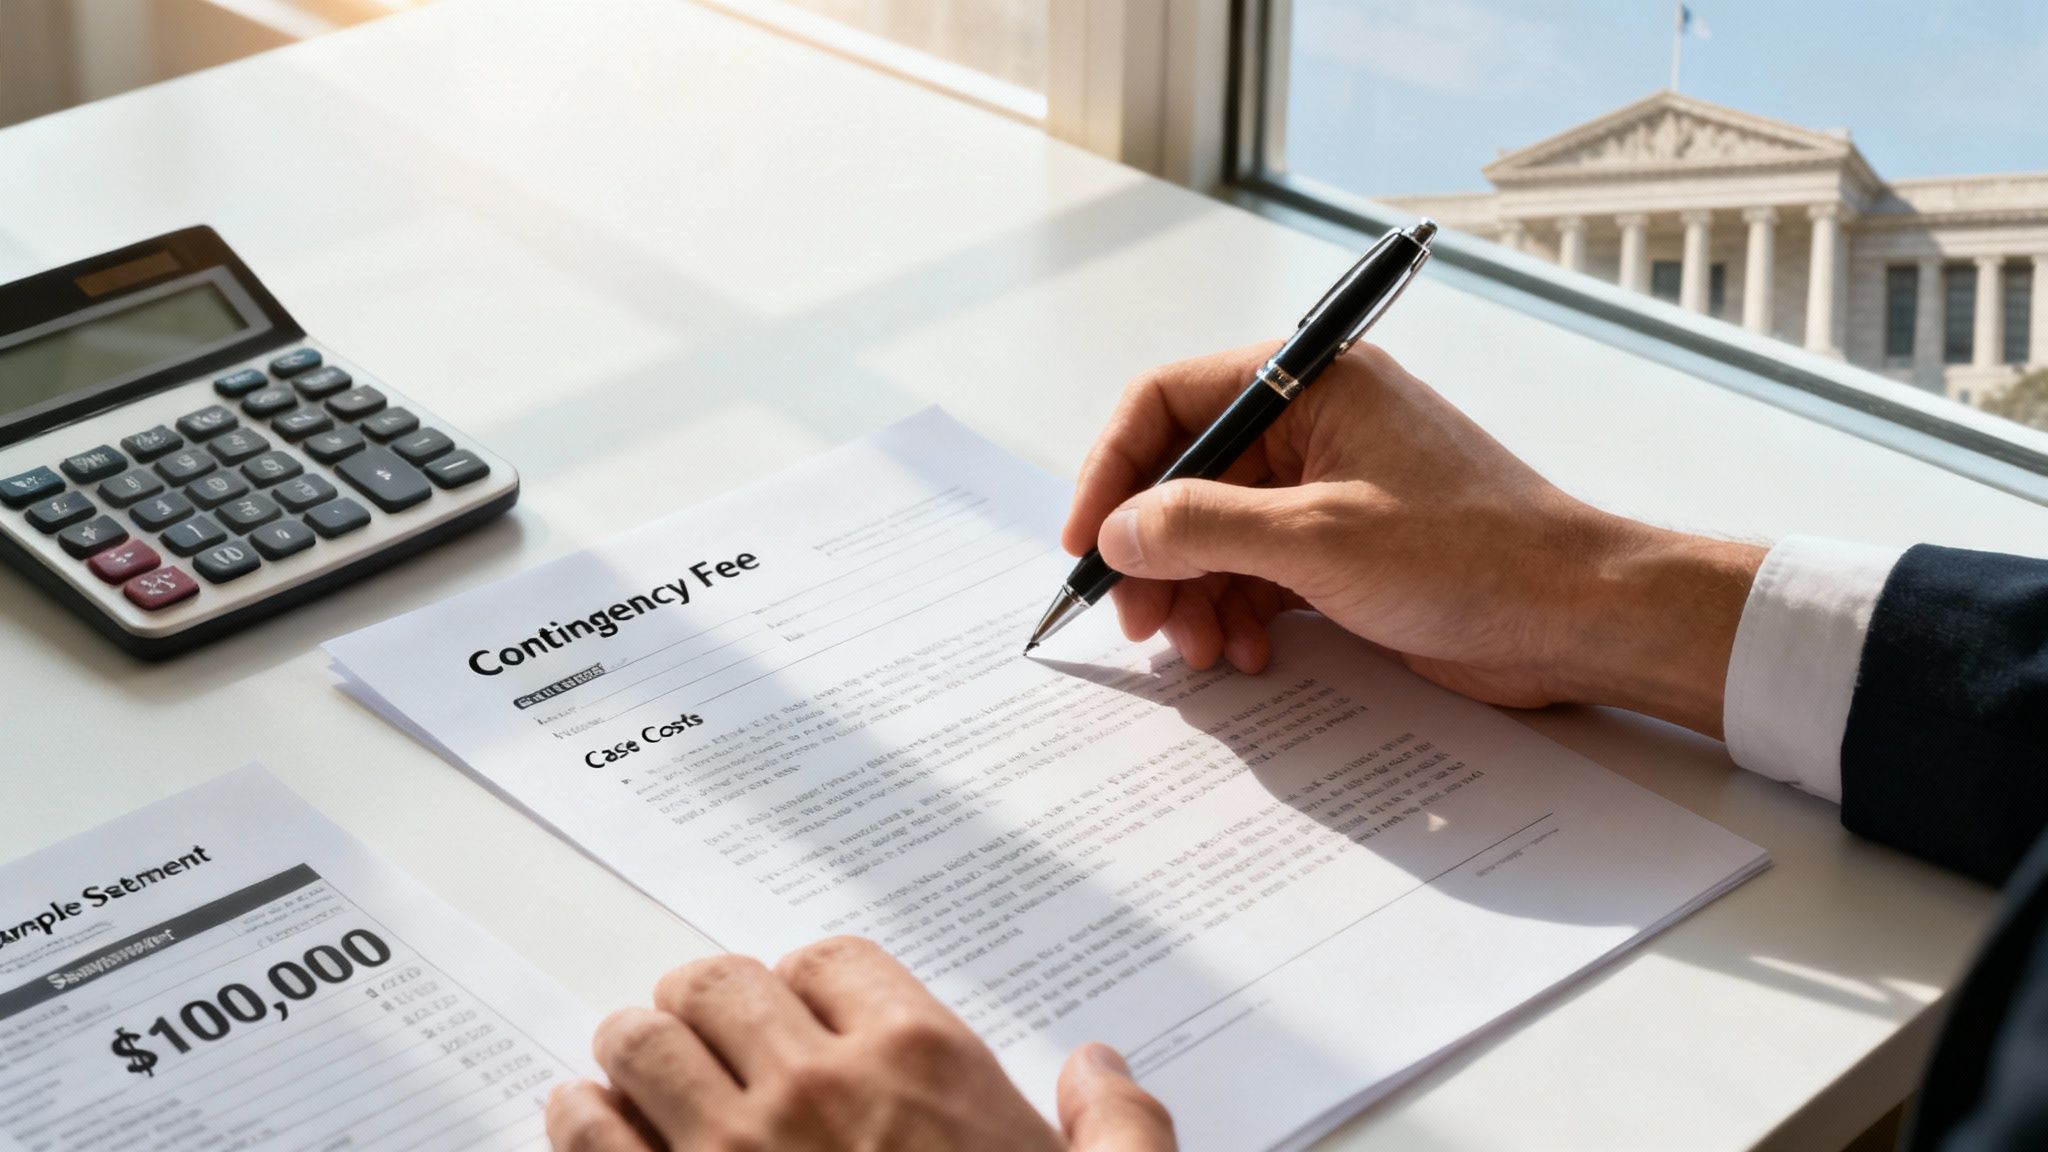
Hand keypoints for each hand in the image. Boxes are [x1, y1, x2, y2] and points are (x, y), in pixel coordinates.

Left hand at [547, 937, 1175, 1151]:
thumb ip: (1119, 1127)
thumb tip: (1098, 1067)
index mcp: (923, 1061)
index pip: (829, 961)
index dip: (806, 980)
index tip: (800, 1008)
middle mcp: (817, 1086)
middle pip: (719, 984)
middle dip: (708, 1001)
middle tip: (708, 1028)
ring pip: (643, 1042)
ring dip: (638, 1046)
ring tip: (640, 1063)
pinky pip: (591, 1133)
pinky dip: (580, 1114)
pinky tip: (586, 1116)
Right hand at [1061, 342, 1764, 737]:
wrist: (1580, 616)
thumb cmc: (1474, 554)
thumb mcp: (1317, 539)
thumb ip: (1201, 528)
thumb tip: (1118, 531)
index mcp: (1311, 384)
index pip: (1169, 401)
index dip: (1113, 470)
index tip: (1087, 543)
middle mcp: (1314, 426)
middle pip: (1186, 479)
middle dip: (1154, 555)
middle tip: (1138, 624)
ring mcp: (1329, 490)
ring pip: (1217, 536)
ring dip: (1195, 597)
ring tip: (1200, 653)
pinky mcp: (1345, 549)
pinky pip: (1259, 574)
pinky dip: (1240, 615)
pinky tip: (1248, 657)